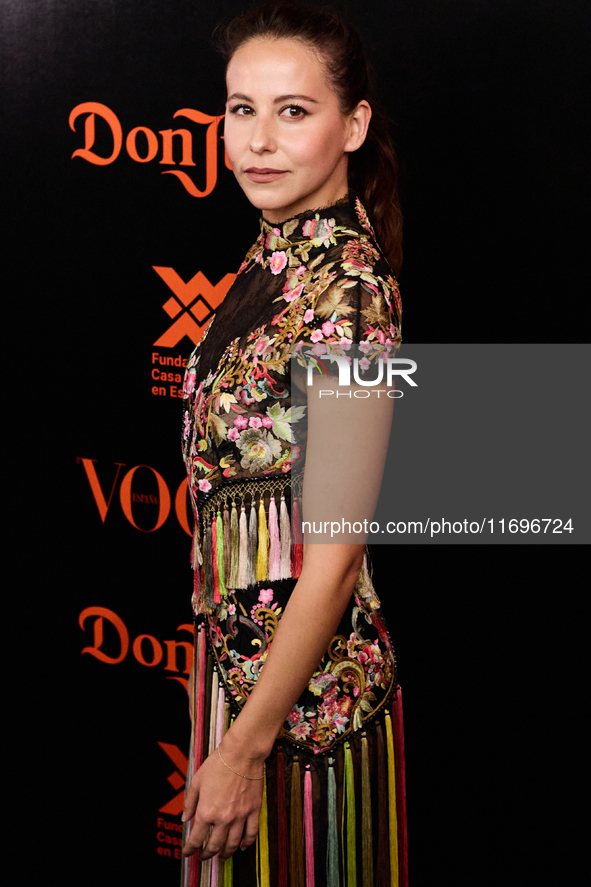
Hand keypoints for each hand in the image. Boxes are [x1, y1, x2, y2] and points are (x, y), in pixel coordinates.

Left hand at [181, 739, 264, 860]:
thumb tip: (185, 818)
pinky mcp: (253, 811)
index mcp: (207, 812)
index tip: (187, 853)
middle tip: (204, 856)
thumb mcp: (197, 781)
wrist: (242, 754)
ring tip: (222, 856)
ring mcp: (240, 816)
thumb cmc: (218, 764)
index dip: (190, 849)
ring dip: (225, 853)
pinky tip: (242, 847)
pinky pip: (251, 833)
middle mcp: (223, 818)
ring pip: (232, 844)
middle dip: (206, 854)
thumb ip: (190, 802)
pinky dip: (246, 843)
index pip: (196, 838)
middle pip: (214, 845)